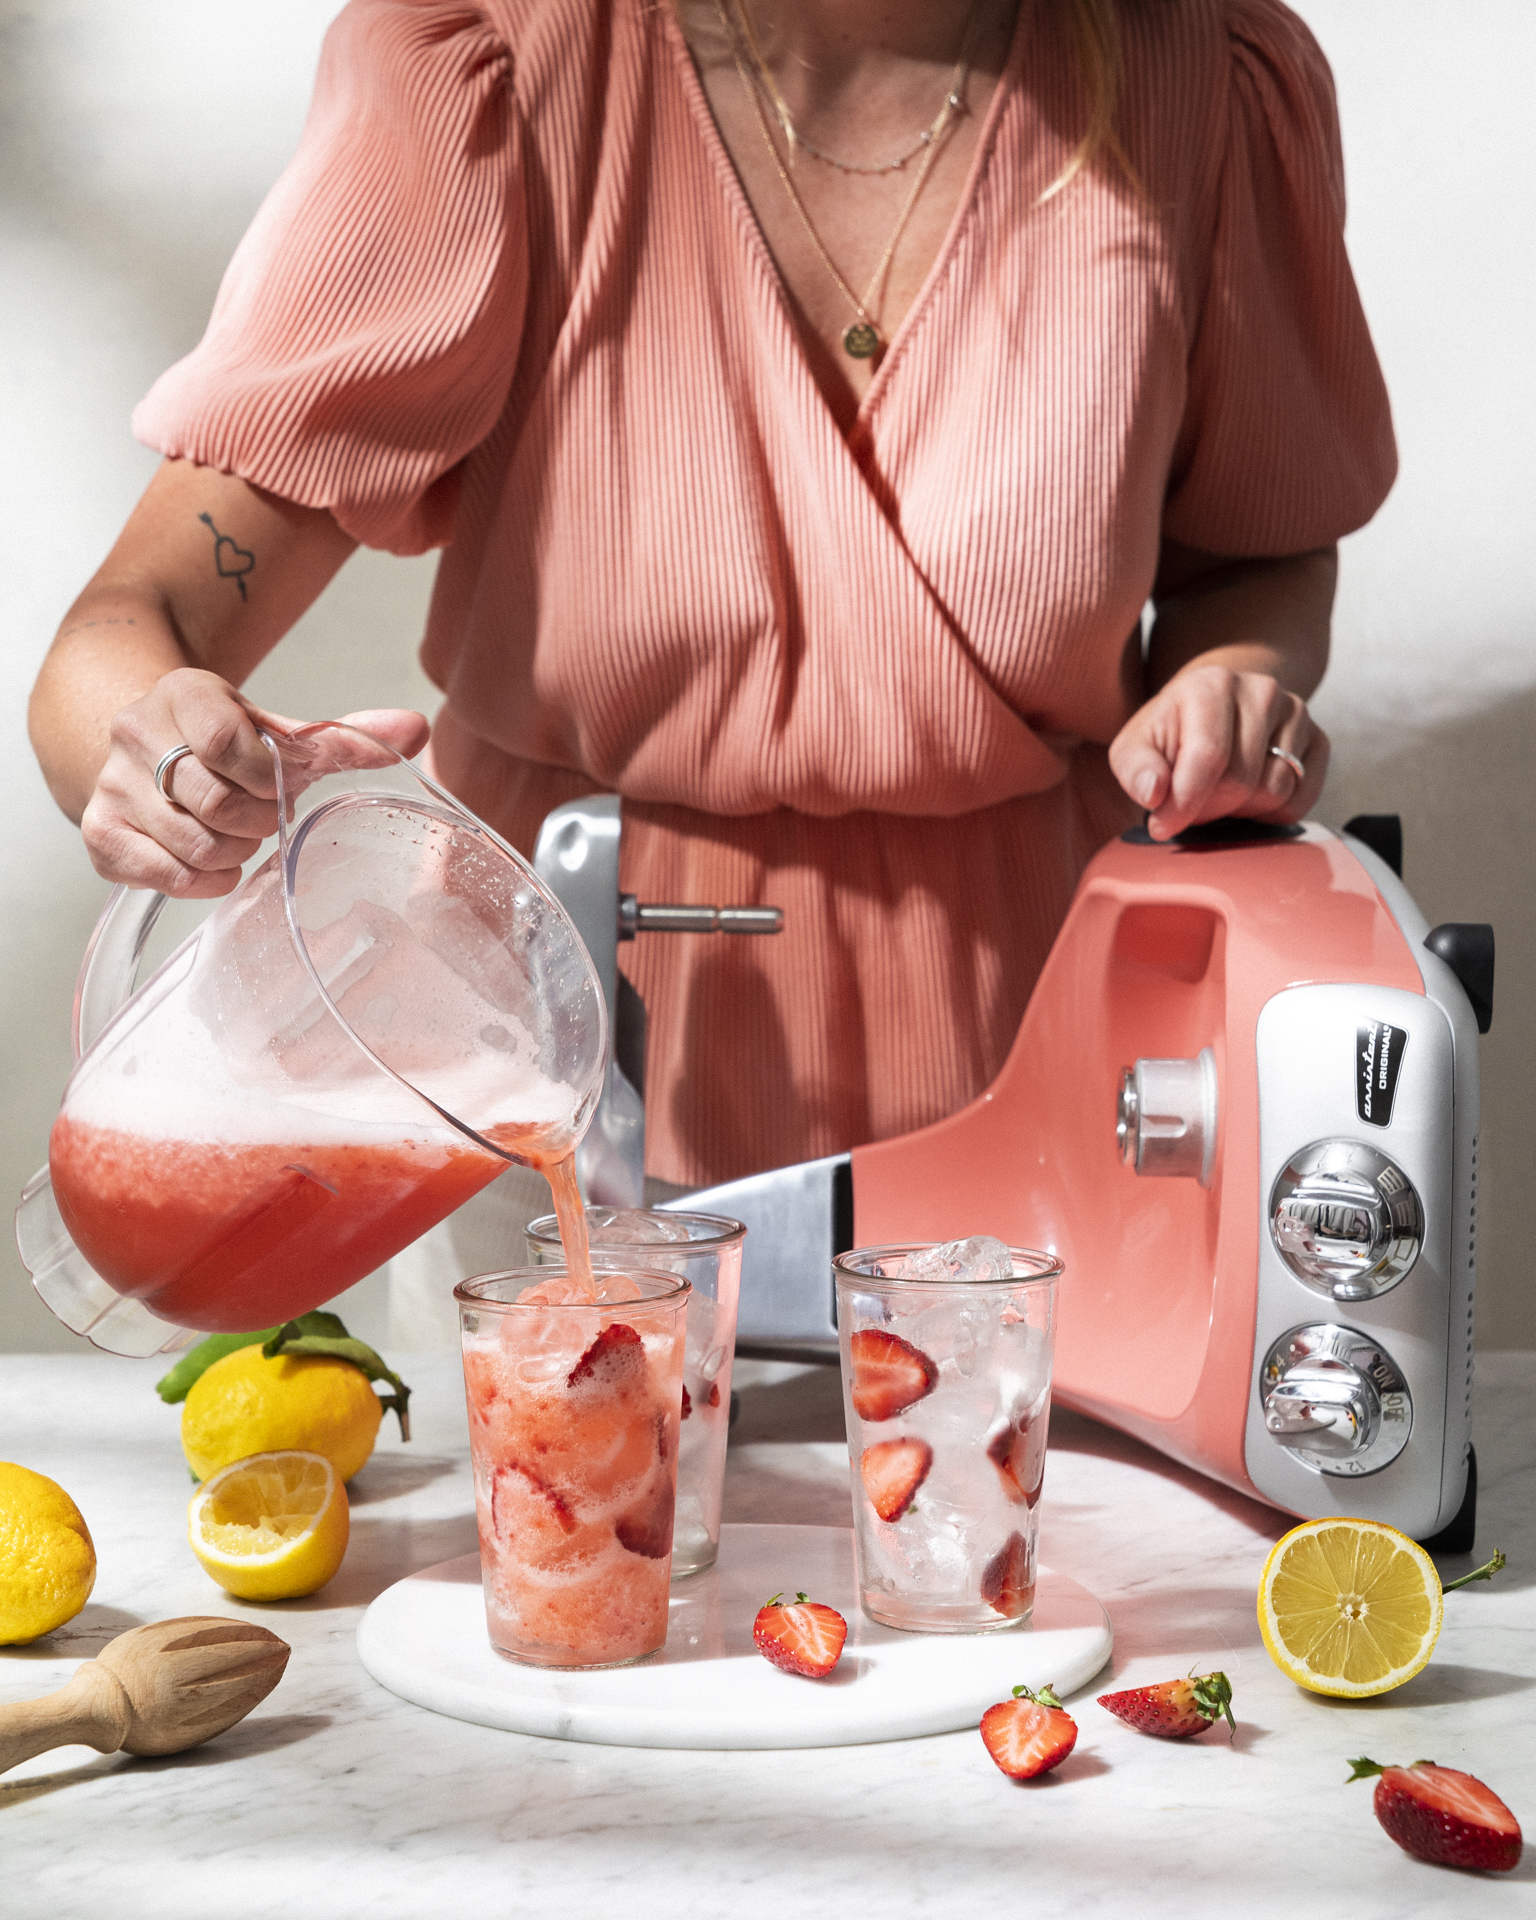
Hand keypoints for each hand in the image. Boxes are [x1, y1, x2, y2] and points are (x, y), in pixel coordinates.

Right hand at [80, 668, 430, 896]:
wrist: (150, 743)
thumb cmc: (226, 743)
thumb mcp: (279, 730)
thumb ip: (345, 736)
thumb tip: (416, 729)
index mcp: (183, 694)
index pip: (227, 744)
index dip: (267, 778)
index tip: (281, 785)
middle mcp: (135, 733)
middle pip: (215, 803)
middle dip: (257, 821)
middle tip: (264, 816)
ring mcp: (110, 786)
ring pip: (192, 844)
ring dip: (233, 852)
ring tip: (238, 833)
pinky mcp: (100, 833)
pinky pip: (163, 876)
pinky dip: (203, 880)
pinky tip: (214, 863)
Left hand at [1108, 663, 1328, 840]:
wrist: (1214, 710)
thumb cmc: (1170, 735)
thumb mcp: (1134, 749)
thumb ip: (1136, 770)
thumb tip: (1154, 793)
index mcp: (1211, 684)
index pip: (1209, 756)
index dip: (1185, 802)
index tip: (1163, 826)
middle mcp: (1261, 690)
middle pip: (1242, 780)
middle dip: (1210, 806)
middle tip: (1192, 801)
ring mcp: (1297, 713)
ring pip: (1275, 791)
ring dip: (1240, 809)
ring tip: (1219, 792)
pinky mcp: (1319, 740)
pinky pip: (1302, 799)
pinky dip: (1271, 812)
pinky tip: (1249, 796)